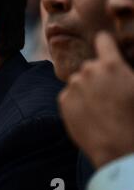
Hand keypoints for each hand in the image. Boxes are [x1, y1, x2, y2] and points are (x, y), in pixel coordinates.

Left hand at [59, 32, 133, 168]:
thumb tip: (121, 73)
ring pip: (79, 82)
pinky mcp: (63, 100)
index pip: (103, 40)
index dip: (105, 43)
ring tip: (100, 110)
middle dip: (98, 77)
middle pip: (91, 67)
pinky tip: (89, 117)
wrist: (119, 149)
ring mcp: (73, 86)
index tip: (105, 45)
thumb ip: (127, 73)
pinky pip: (69, 96)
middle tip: (109, 95)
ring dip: (86, 90)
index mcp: (111, 65)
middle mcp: (89, 70)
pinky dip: (76, 103)